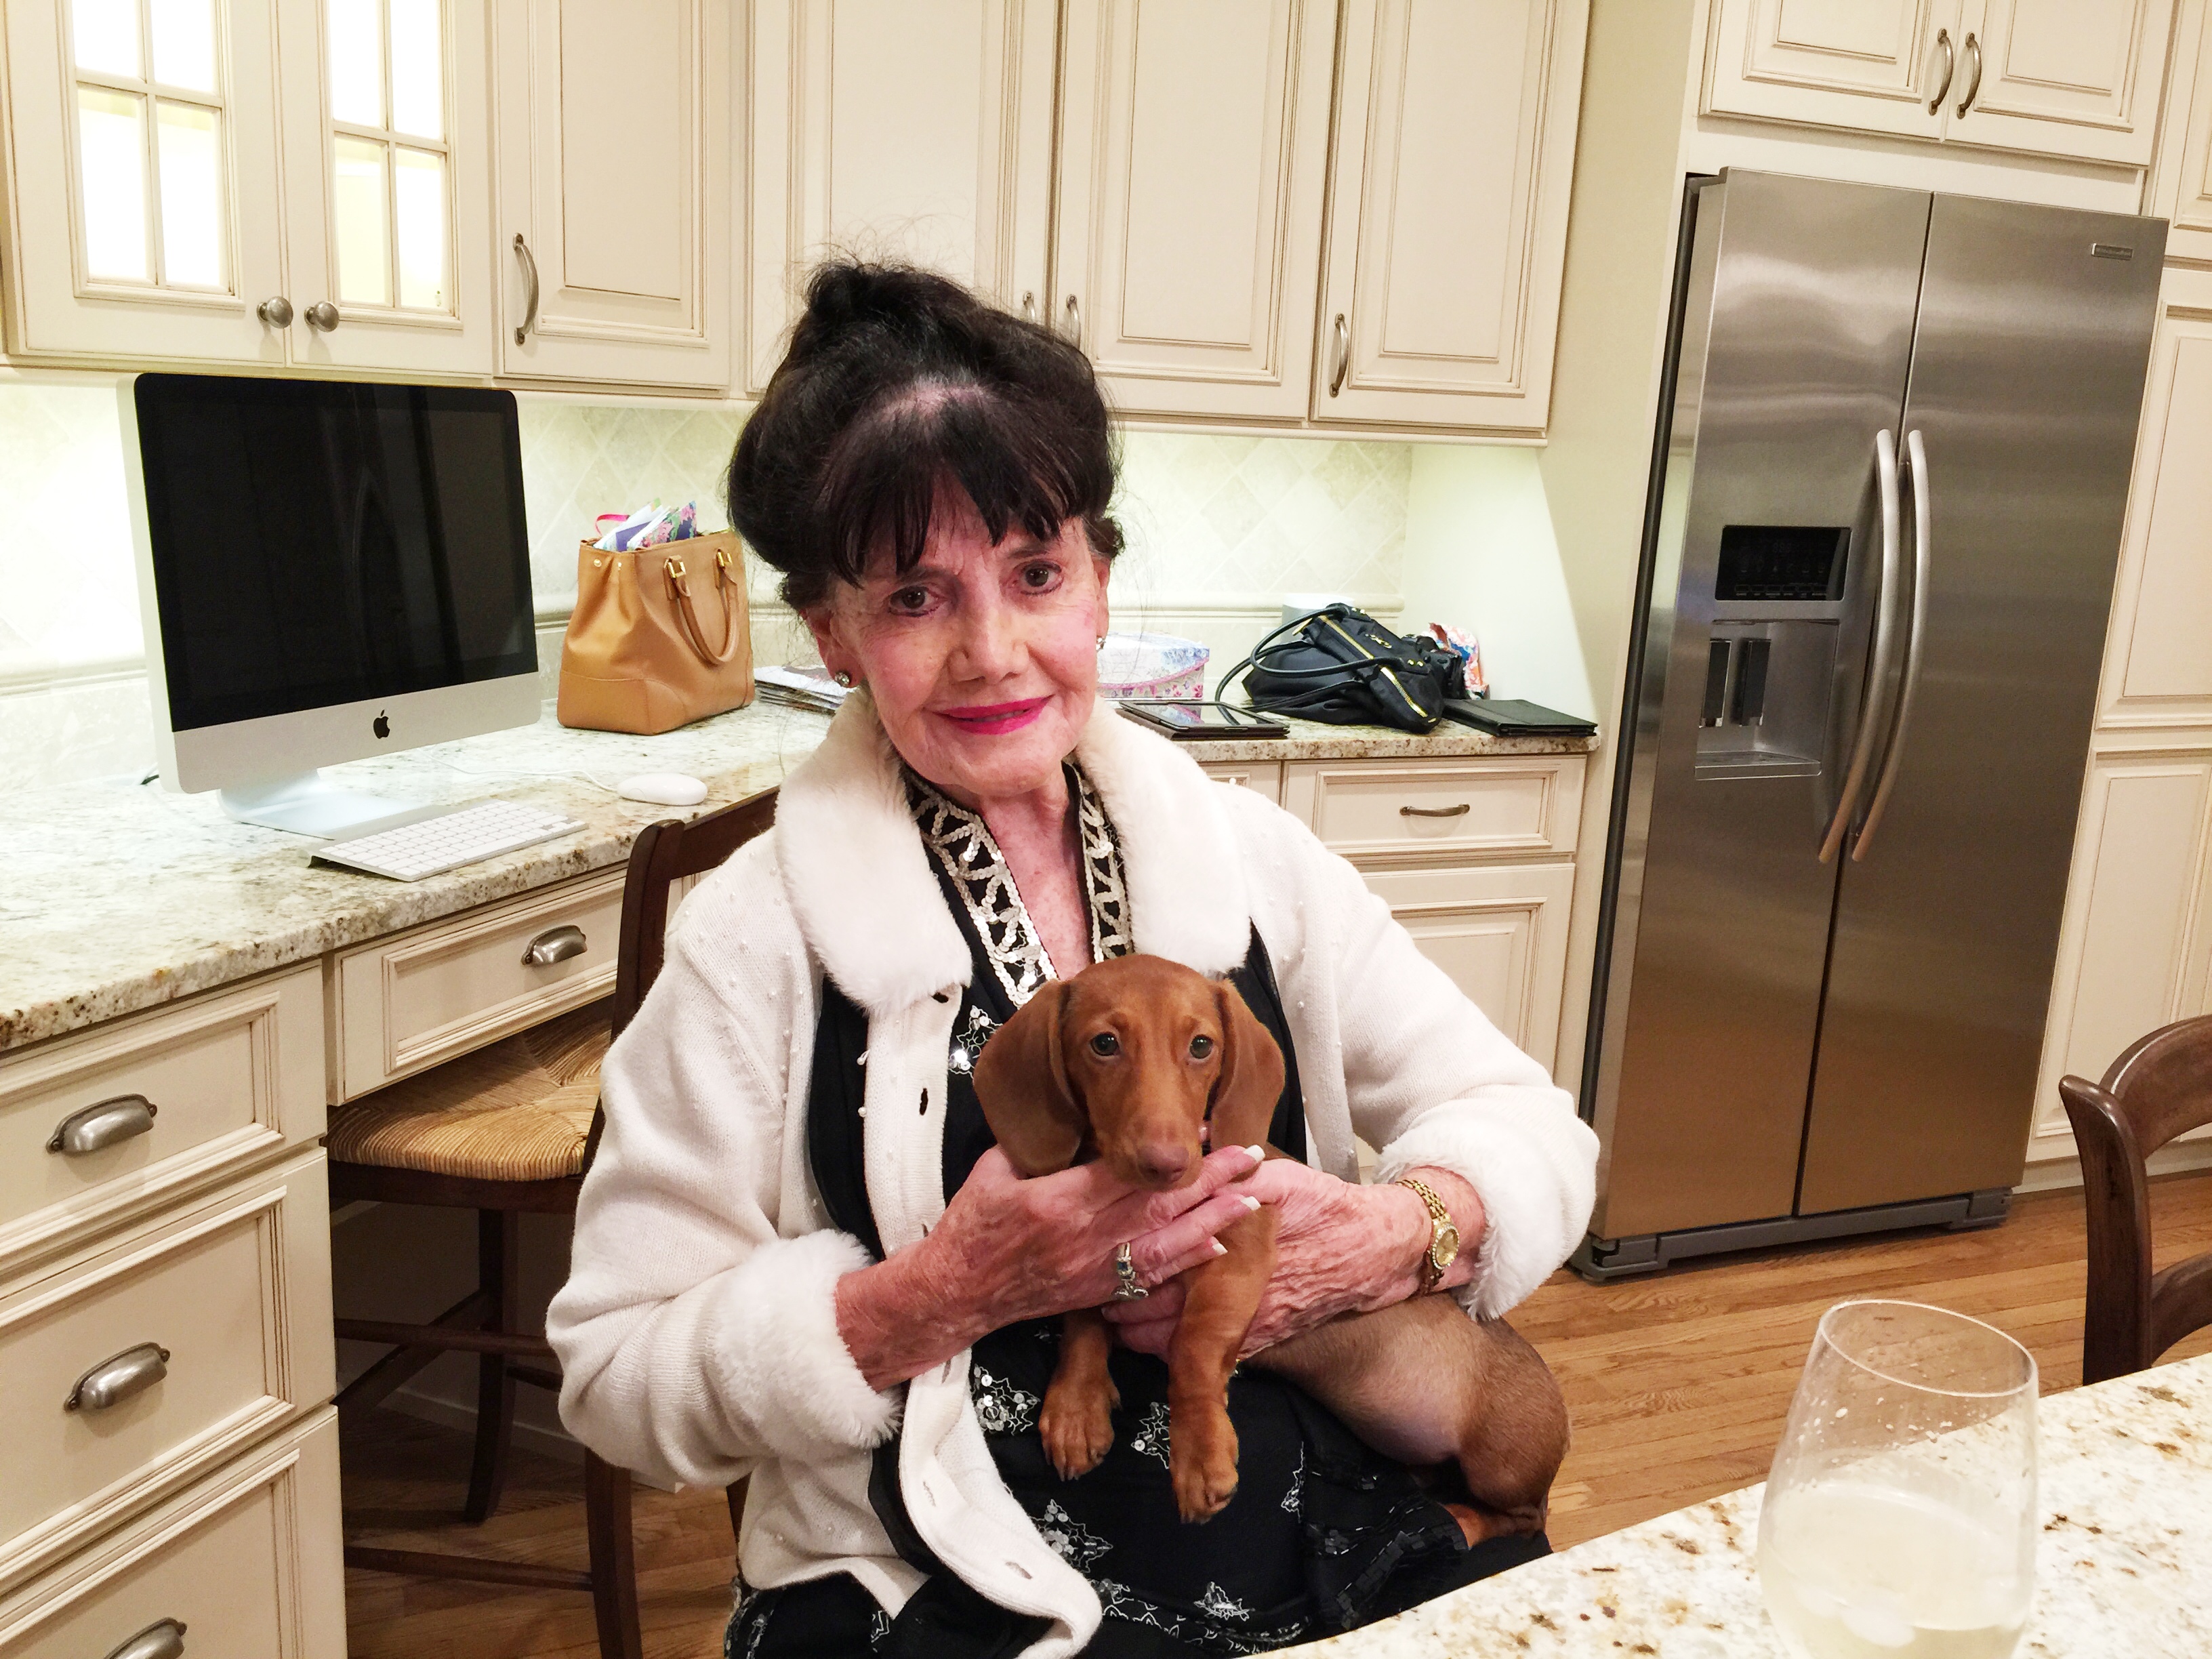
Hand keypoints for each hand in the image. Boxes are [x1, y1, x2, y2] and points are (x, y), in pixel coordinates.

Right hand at [836, 1143, 1265, 1389]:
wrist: (957, 1293)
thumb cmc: (973, 1225)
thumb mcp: (994, 1169)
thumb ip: (1037, 1144)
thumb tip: (1072, 1112)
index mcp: (1059, 1200)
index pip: (1128, 1170)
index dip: (1169, 1152)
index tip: (1205, 1127)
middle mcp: (1085, 1237)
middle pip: (1159, 1204)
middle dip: (1210, 1180)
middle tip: (1253, 1156)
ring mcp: (1094, 1269)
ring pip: (1165, 1242)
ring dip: (1212, 1219)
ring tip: (1252, 1199)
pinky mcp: (1097, 1293)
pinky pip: (1150, 1276)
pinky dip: (1185, 1262)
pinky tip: (1217, 1247)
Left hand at [1102, 1163, 1483, 1361]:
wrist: (1376, 1251)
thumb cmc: (1326, 1209)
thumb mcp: (1280, 1177)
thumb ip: (1234, 1166)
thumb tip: (1196, 1137)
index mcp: (1233, 1251)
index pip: (1165, 1266)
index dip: (1128, 1270)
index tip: (1103, 1265)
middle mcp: (1236, 1294)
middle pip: (1161, 1312)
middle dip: (1125, 1306)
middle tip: (1097, 1295)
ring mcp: (1248, 1322)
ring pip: (1179, 1340)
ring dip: (1144, 1332)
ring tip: (1117, 1317)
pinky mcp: (1260, 1338)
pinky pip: (1208, 1354)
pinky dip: (1178, 1347)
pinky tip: (1154, 1338)